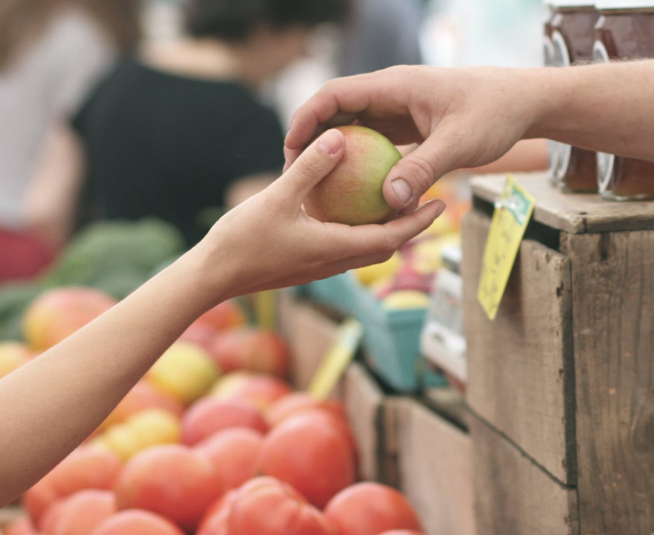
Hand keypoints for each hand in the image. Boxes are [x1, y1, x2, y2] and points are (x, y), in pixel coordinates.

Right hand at [196, 128, 445, 302]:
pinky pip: (343, 245)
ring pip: (364, 248)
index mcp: (335, 249)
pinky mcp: (306, 264)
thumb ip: (310, 168)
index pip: (391, 238)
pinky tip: (349, 207)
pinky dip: (357, 229)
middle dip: (410, 226)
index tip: (441, 204)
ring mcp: (320, 266)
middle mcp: (334, 262)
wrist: (212, 277)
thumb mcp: (277, 197)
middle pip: (385, 245)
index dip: (418, 222)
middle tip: (430, 200)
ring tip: (397, 202)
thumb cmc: (242, 240)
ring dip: (385, 229)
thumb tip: (339, 137)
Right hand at [284, 66, 539, 210]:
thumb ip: (423, 170)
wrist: (522, 103)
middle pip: (337, 112)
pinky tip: (355, 195)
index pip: (335, 95)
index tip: (291, 150)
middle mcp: (391, 94)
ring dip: (335, 154)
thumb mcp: (459, 144)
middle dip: (312, 140)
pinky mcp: (409, 127)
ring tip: (317, 188)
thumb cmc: (494, 114)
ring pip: (355, 129)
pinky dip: (362, 164)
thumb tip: (389, 202)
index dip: (307, 119)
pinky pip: (376, 144)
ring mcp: (399, 110)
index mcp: (394, 86)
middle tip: (294, 176)